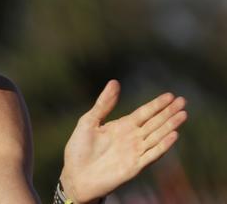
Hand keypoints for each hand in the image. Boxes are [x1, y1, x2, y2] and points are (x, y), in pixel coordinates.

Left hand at [60, 80, 186, 203]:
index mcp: (122, 126)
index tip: (170, 95)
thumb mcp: (89, 121)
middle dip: (169, 112)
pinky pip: (152, 154)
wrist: (75, 175)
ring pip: (157, 136)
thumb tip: (114, 82)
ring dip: (170, 126)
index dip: (157, 104)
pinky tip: (173, 135)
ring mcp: (135, 152)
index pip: (144, 113)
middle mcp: (132, 138)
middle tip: (183, 100)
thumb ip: (103, 104)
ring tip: (183, 114)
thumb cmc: (79, 149)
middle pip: (155, 122)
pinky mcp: (135, 166)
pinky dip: (163, 145)